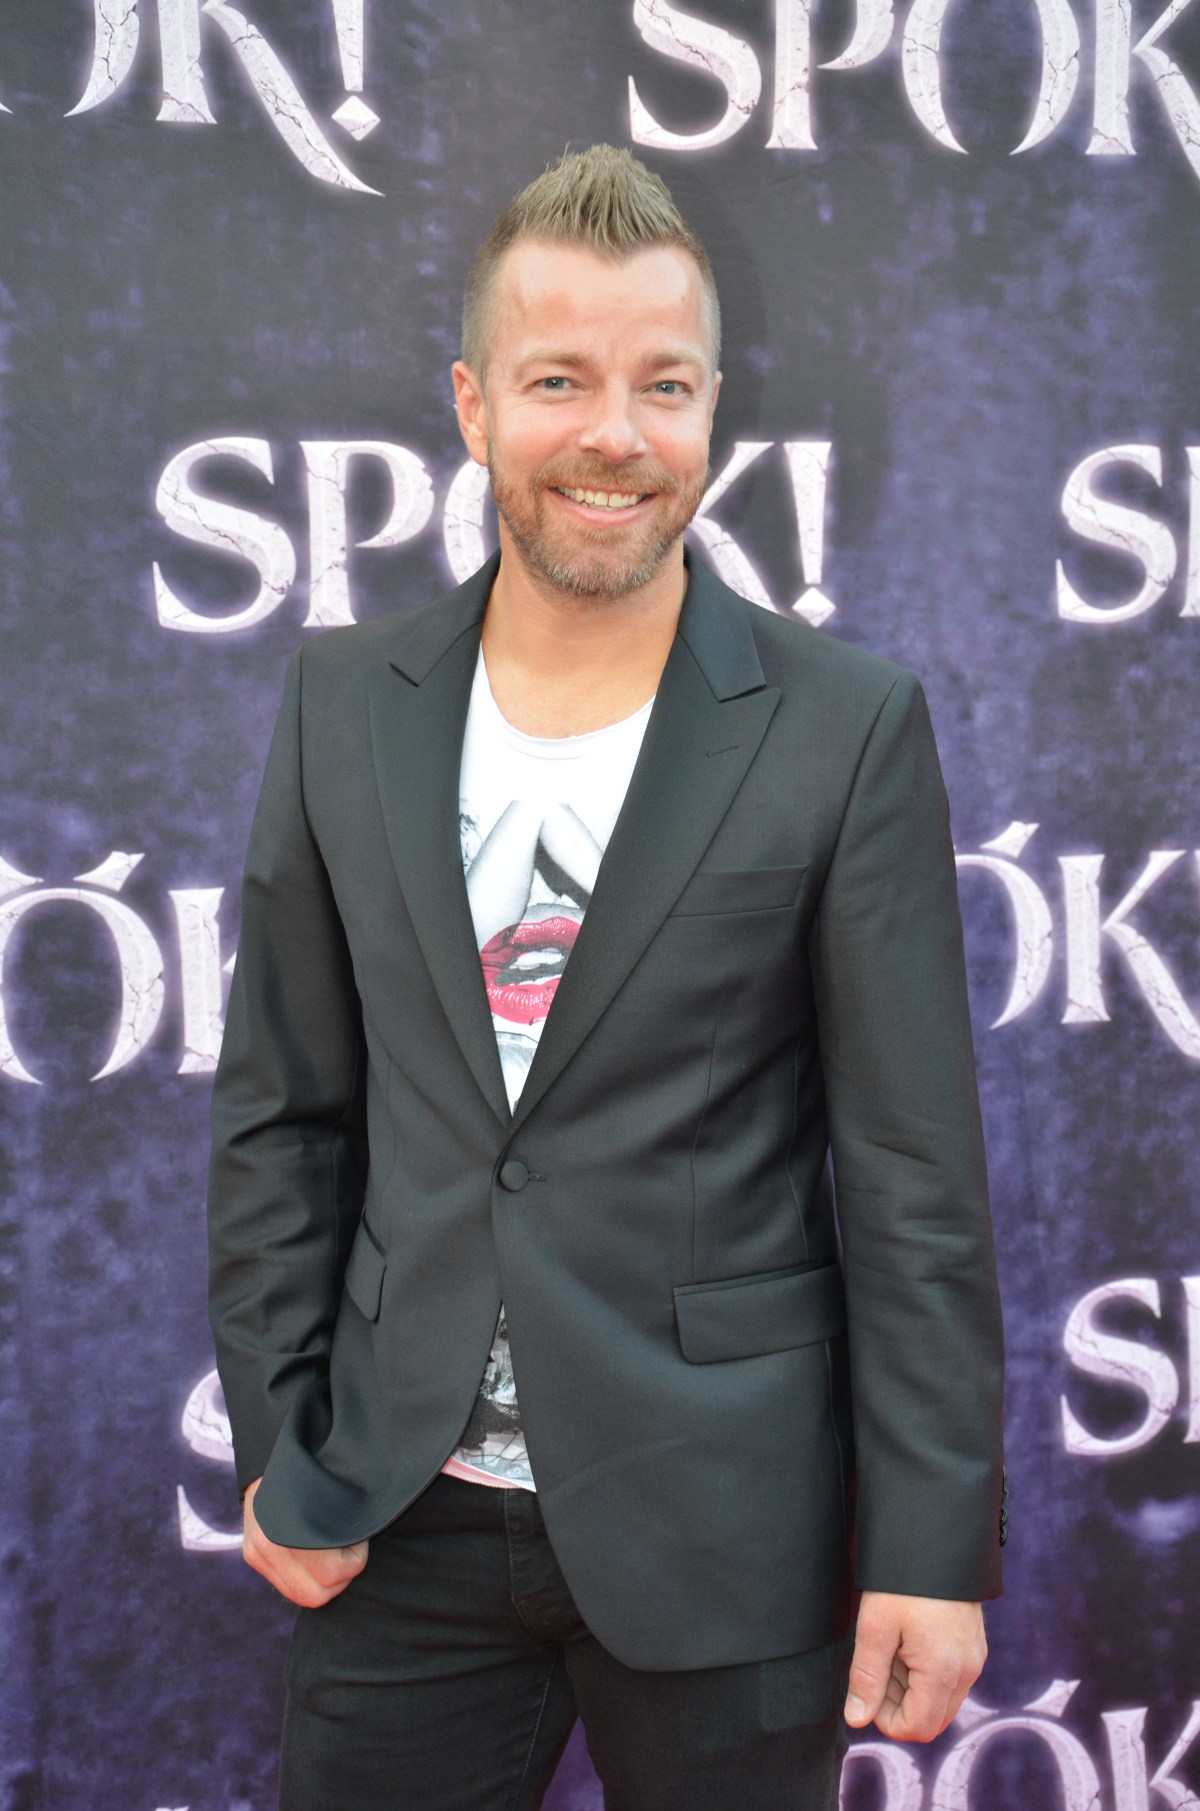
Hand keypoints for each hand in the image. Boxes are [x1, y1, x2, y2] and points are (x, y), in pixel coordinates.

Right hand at [241, 1478, 369, 1607]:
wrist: (268, 1448)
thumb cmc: (312, 1467)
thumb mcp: (331, 1489)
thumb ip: (341, 1519)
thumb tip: (363, 1541)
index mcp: (290, 1529)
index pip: (333, 1573)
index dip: (355, 1559)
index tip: (358, 1537)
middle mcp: (268, 1546)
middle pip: (316, 1595)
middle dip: (340, 1577)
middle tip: (349, 1550)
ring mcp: (256, 1553)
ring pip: (301, 1596)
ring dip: (323, 1582)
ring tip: (333, 1553)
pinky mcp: (251, 1555)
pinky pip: (287, 1585)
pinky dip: (306, 1578)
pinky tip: (315, 1556)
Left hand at [844, 1591, 985, 1741]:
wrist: (936, 1536)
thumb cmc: (902, 1579)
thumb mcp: (875, 1626)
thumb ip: (866, 1677)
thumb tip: (856, 1718)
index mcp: (943, 1671)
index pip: (917, 1728)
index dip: (885, 1718)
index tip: (868, 1688)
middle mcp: (967, 1671)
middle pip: (931, 1718)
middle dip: (899, 1703)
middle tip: (878, 1664)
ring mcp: (974, 1658)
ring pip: (941, 1699)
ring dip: (911, 1687)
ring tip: (891, 1646)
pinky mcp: (973, 1645)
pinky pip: (950, 1678)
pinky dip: (925, 1671)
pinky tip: (907, 1639)